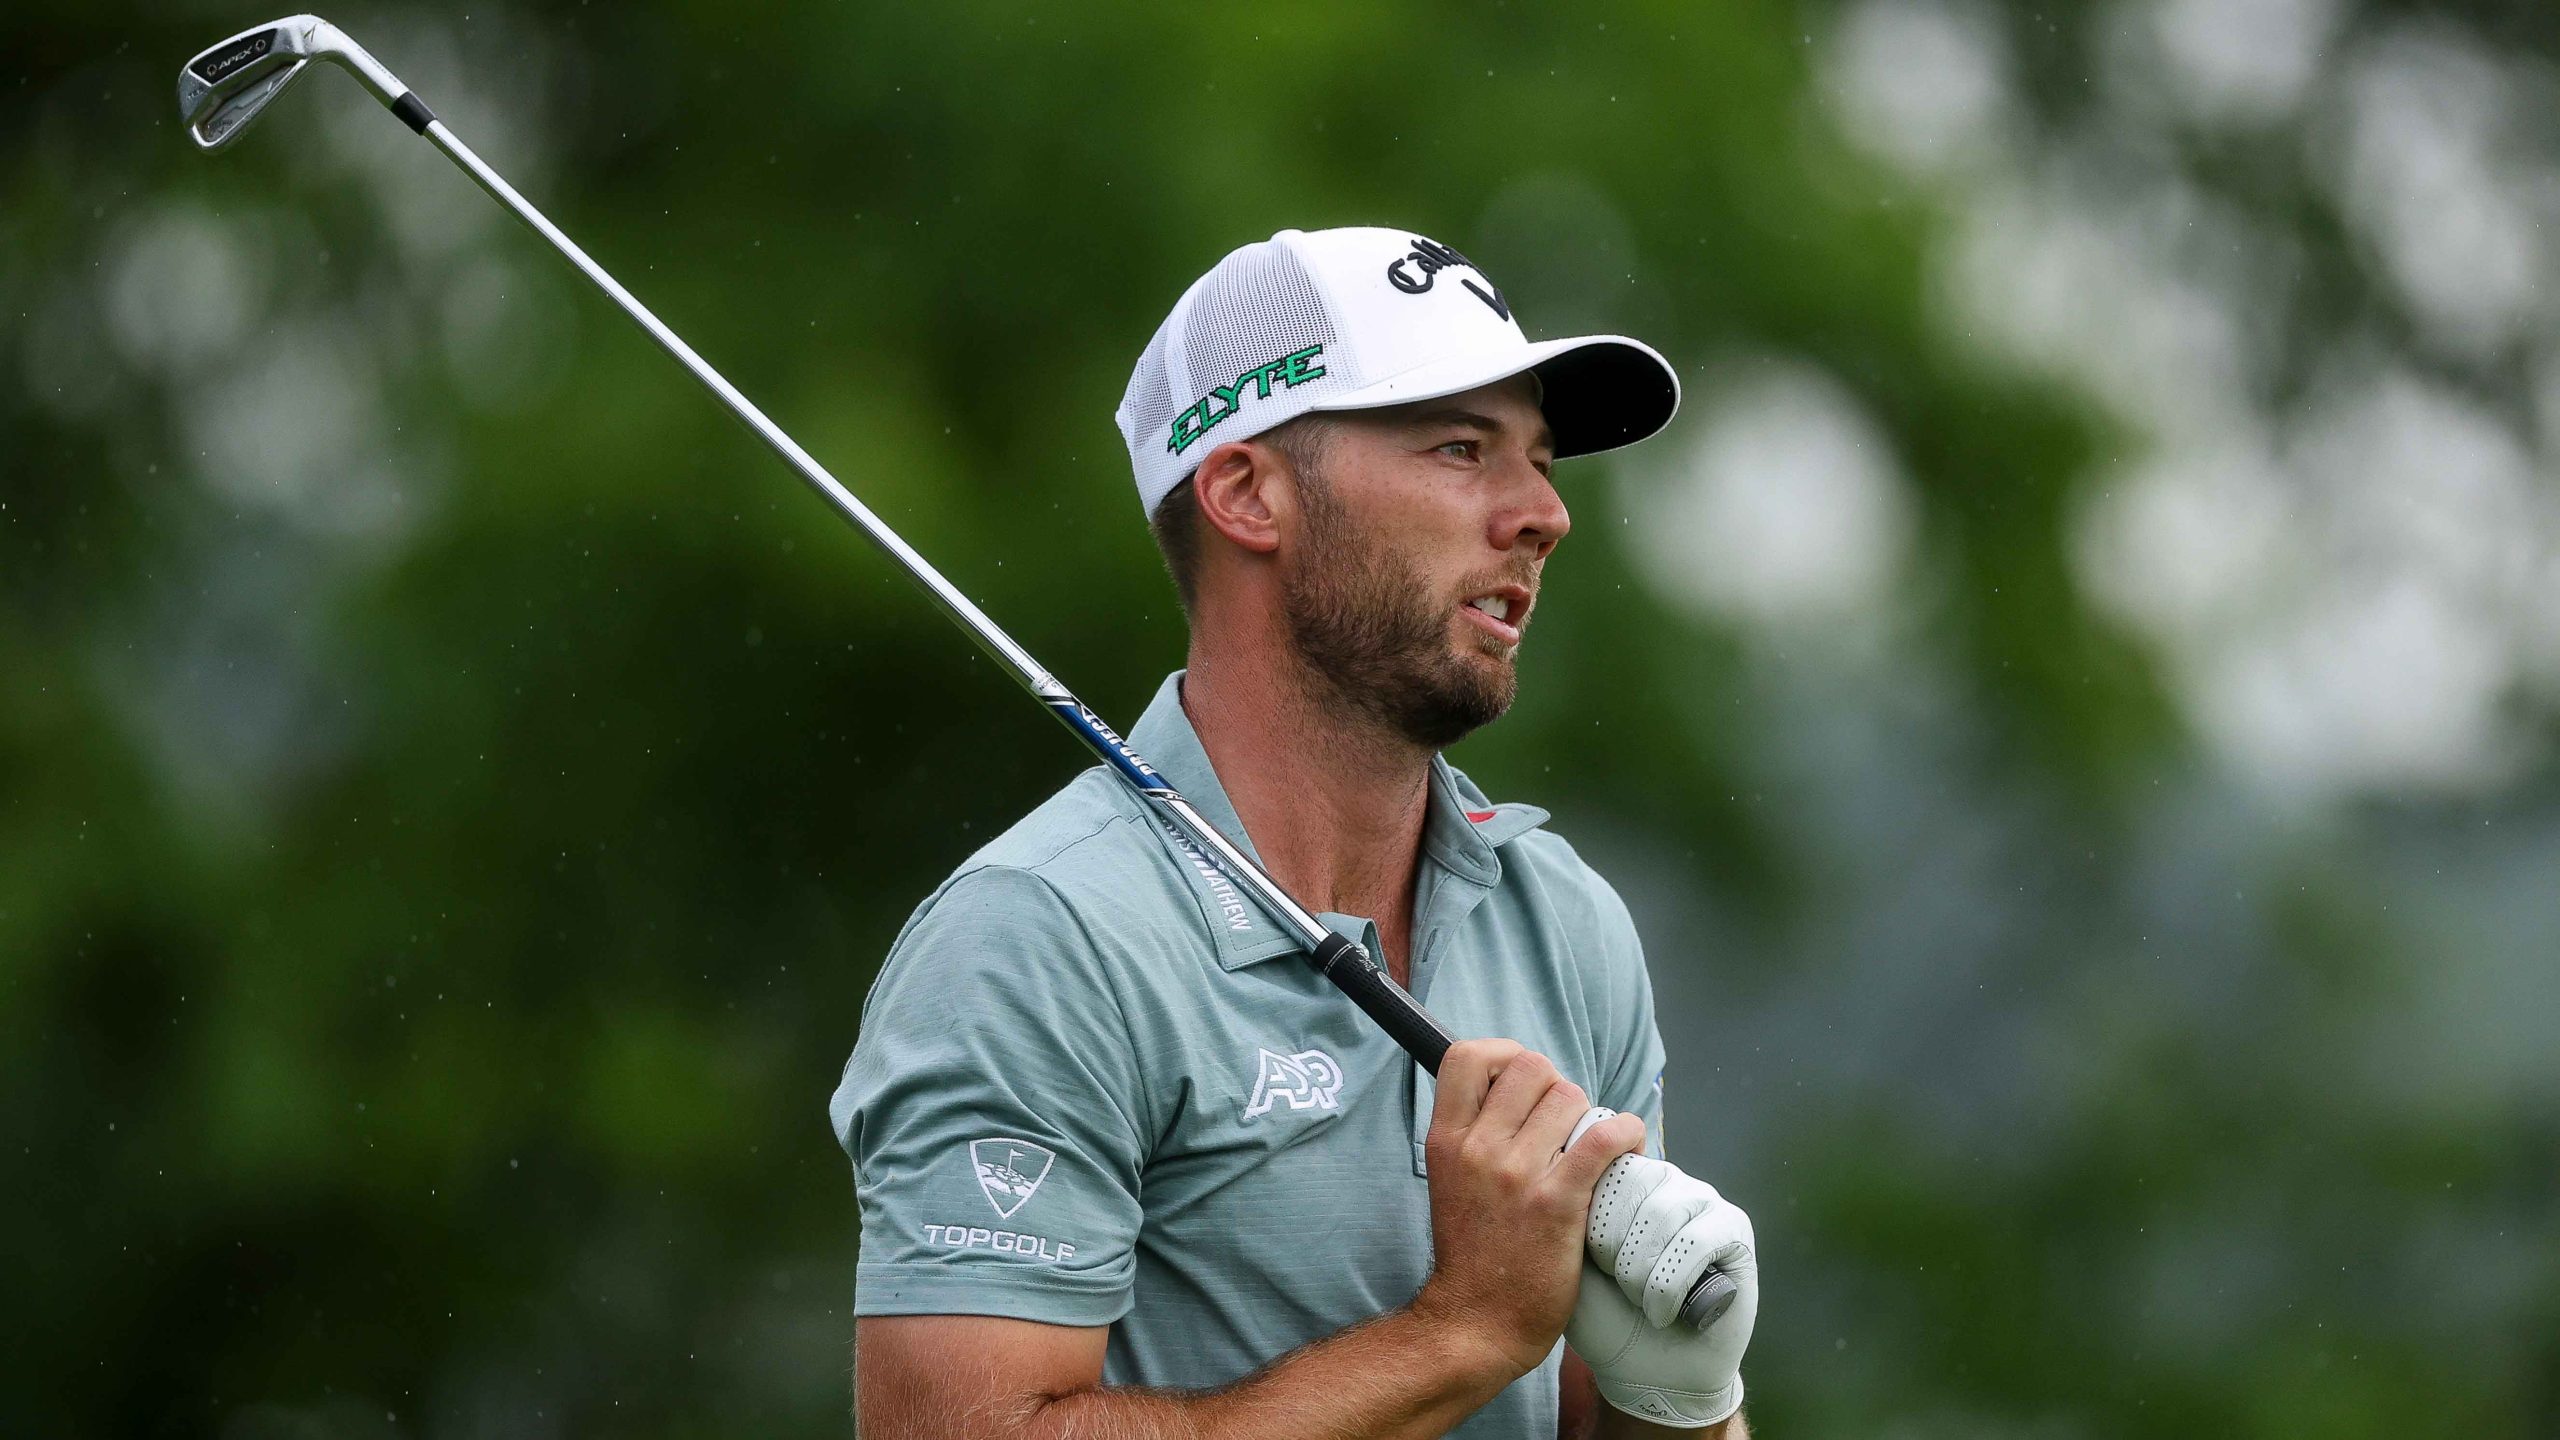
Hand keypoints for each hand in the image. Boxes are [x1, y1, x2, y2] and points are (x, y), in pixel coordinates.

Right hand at [1411, 1039, 1647, 1377]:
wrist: (1476, 1322)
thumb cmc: (1471, 1253)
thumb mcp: (1449, 1180)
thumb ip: (1472, 1134)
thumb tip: (1516, 1093)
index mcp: (1445, 1139)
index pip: (1466, 1055)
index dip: (1503, 1055)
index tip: (1521, 1082)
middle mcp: (1477, 1148)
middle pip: (1530, 1067)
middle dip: (1555, 1085)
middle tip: (1563, 1122)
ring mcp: (1515, 1174)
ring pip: (1569, 1097)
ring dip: (1589, 1114)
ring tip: (1591, 1145)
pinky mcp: (1556, 1203)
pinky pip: (1602, 1139)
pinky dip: (1626, 1132)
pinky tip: (1629, 1146)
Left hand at [1566, 1115, 1757, 1427]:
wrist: (1645, 1372)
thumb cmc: (1603, 1315)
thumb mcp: (1569, 1260)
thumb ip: (1568, 1209)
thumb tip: (1572, 1161)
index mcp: (1621, 1179)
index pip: (1600, 1158)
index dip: (1588, 1217)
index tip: (1588, 1260)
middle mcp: (1664, 1180)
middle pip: (1632, 1180)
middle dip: (1611, 1243)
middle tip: (1613, 1282)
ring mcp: (1702, 1200)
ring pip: (1663, 1210)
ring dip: (1640, 1269)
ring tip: (1637, 1300)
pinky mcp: (1734, 1230)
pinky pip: (1698, 1239)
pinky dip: (1671, 1282)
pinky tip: (1663, 1310)